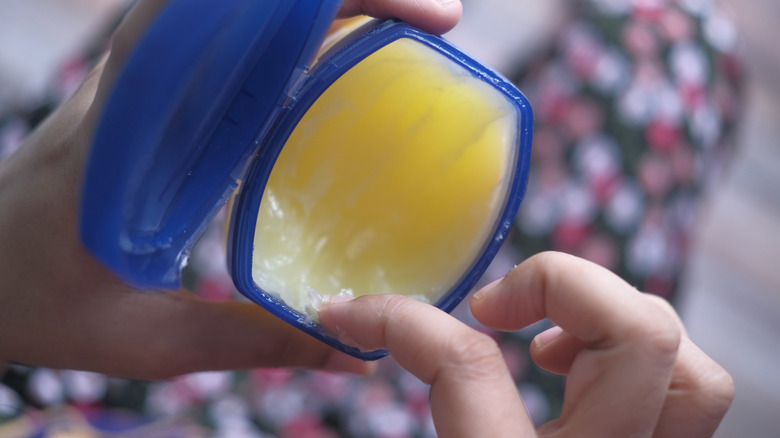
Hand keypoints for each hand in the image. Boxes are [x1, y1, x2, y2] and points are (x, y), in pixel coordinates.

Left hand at [0, 0, 461, 378]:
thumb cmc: (31, 304)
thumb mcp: (144, 339)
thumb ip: (251, 342)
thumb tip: (352, 348)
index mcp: (129, 132)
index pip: (224, 22)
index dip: (329, 1)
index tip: (415, 20)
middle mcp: (133, 86)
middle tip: (435, 20)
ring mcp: (135, 80)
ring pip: (230, 5)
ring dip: (319, 3)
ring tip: (399, 29)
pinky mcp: (142, 90)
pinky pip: (217, 35)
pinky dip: (283, 28)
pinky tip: (330, 58)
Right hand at [319, 252, 733, 436]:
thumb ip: (418, 426)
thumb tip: (340, 349)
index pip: (462, 366)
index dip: (397, 321)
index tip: (349, 315)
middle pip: (637, 335)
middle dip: (557, 286)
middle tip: (489, 311)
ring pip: (687, 363)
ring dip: (613, 320)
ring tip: (543, 341)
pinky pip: (687, 398)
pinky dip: (640, 361)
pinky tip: (575, 377)